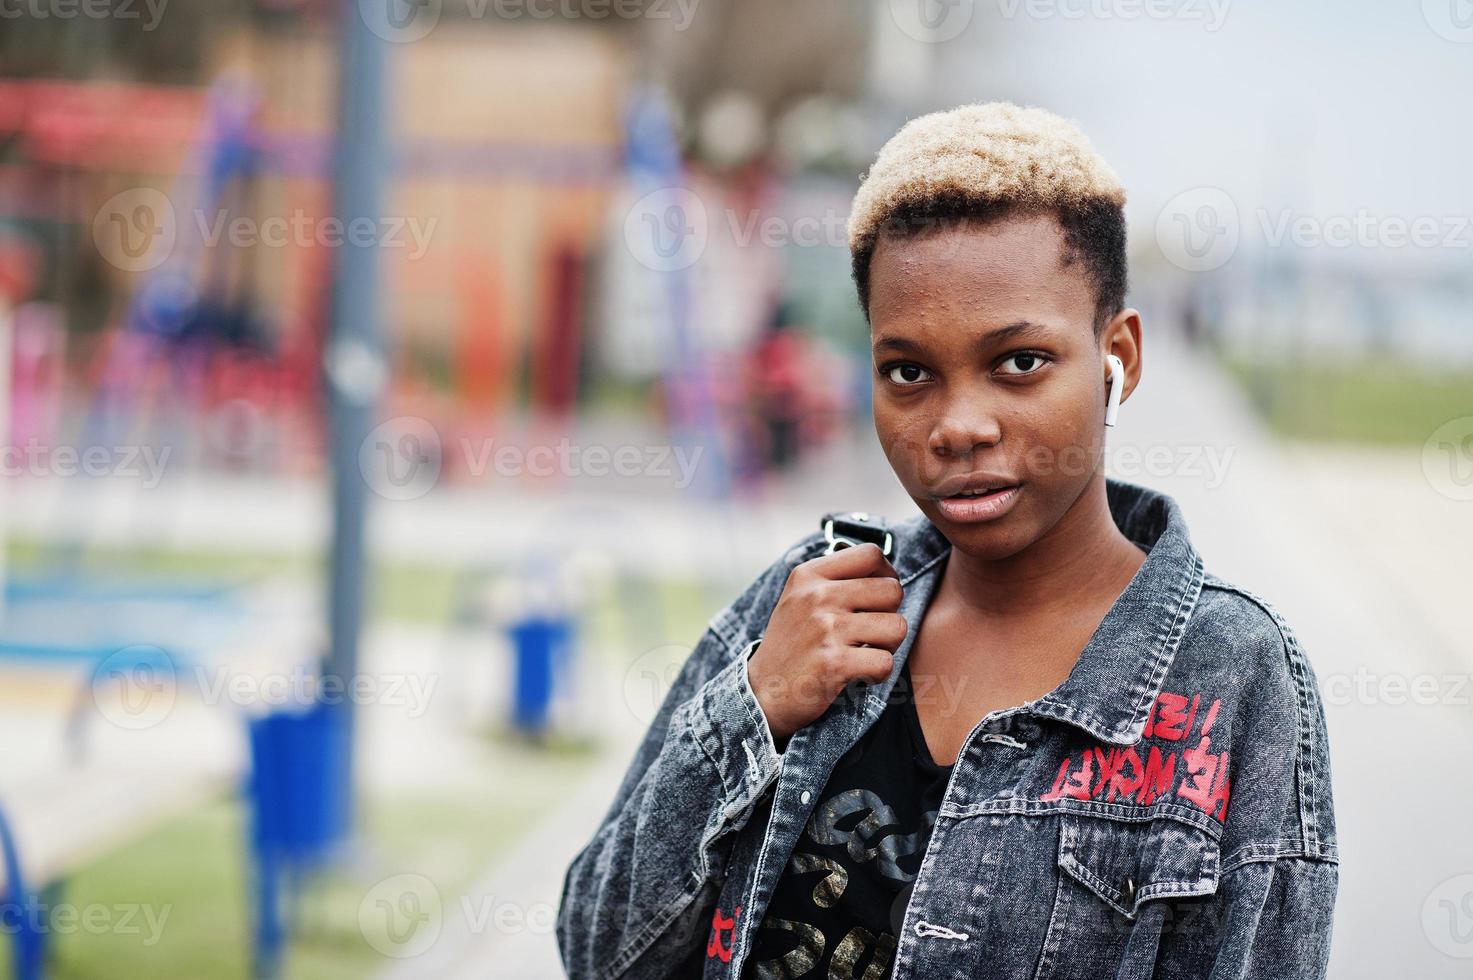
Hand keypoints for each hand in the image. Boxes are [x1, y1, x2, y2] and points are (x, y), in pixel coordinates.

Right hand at [746, 542, 906, 741]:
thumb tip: (885, 570)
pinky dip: (878, 673)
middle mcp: (816, 596)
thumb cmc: (791, 645)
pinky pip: (885, 662)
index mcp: (808, 575)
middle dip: (891, 613)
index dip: (887, 574)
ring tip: (866, 652)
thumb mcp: (800, 598)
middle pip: (892, 590)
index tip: (877, 597)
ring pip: (897, 627)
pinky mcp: (834, 663)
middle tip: (872, 631)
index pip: (871, 554)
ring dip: (889, 645)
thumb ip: (835, 580)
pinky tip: (859, 674)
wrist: (762, 693)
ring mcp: (825, 629)